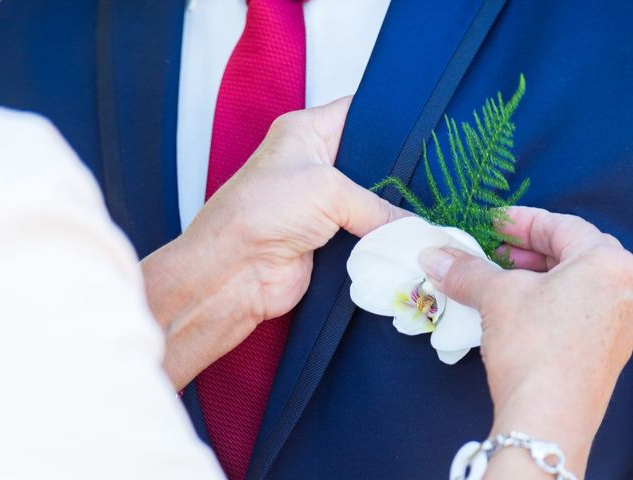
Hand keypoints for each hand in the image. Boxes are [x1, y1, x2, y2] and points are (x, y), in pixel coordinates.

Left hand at [141, 98, 407, 388]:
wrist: (234, 272)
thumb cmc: (263, 211)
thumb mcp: (327, 190)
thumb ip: (377, 206)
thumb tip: (414, 227)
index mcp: (306, 132)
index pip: (357, 112)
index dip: (390, 118)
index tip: (430, 130)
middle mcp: (314, 165)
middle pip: (370, 164)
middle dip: (399, 176)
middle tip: (442, 179)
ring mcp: (321, 205)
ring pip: (370, 205)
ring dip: (392, 215)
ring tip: (433, 212)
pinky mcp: (326, 240)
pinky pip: (364, 236)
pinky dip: (382, 242)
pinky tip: (410, 240)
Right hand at [419, 206, 632, 477]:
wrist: (547, 417)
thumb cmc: (532, 346)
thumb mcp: (496, 296)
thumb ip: (466, 269)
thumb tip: (434, 255)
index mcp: (608, 263)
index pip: (562, 225)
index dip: (520, 221)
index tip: (491, 223)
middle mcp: (627, 288)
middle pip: (574, 251)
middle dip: (529, 248)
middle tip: (495, 250)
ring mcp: (623, 320)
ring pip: (578, 280)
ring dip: (538, 273)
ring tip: (502, 277)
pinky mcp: (611, 347)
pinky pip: (581, 305)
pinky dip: (550, 297)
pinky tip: (520, 306)